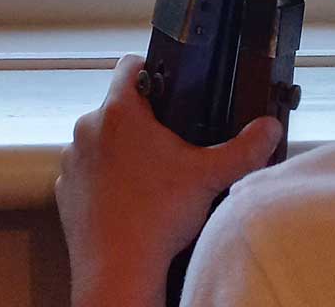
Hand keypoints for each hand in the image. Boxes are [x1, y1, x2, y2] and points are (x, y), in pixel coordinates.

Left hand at [55, 56, 282, 306]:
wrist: (118, 269)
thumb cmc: (156, 218)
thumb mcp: (209, 176)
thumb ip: (244, 148)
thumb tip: (268, 129)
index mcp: (119, 112)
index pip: (130, 65)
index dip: (152, 68)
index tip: (168, 85)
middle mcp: (88, 128)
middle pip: (118, 106)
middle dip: (143, 119)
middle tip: (171, 143)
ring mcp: (72, 159)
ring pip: (100, 139)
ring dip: (120, 149)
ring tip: (150, 176)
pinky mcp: (65, 188)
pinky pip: (86, 170)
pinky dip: (104, 178)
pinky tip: (128, 198)